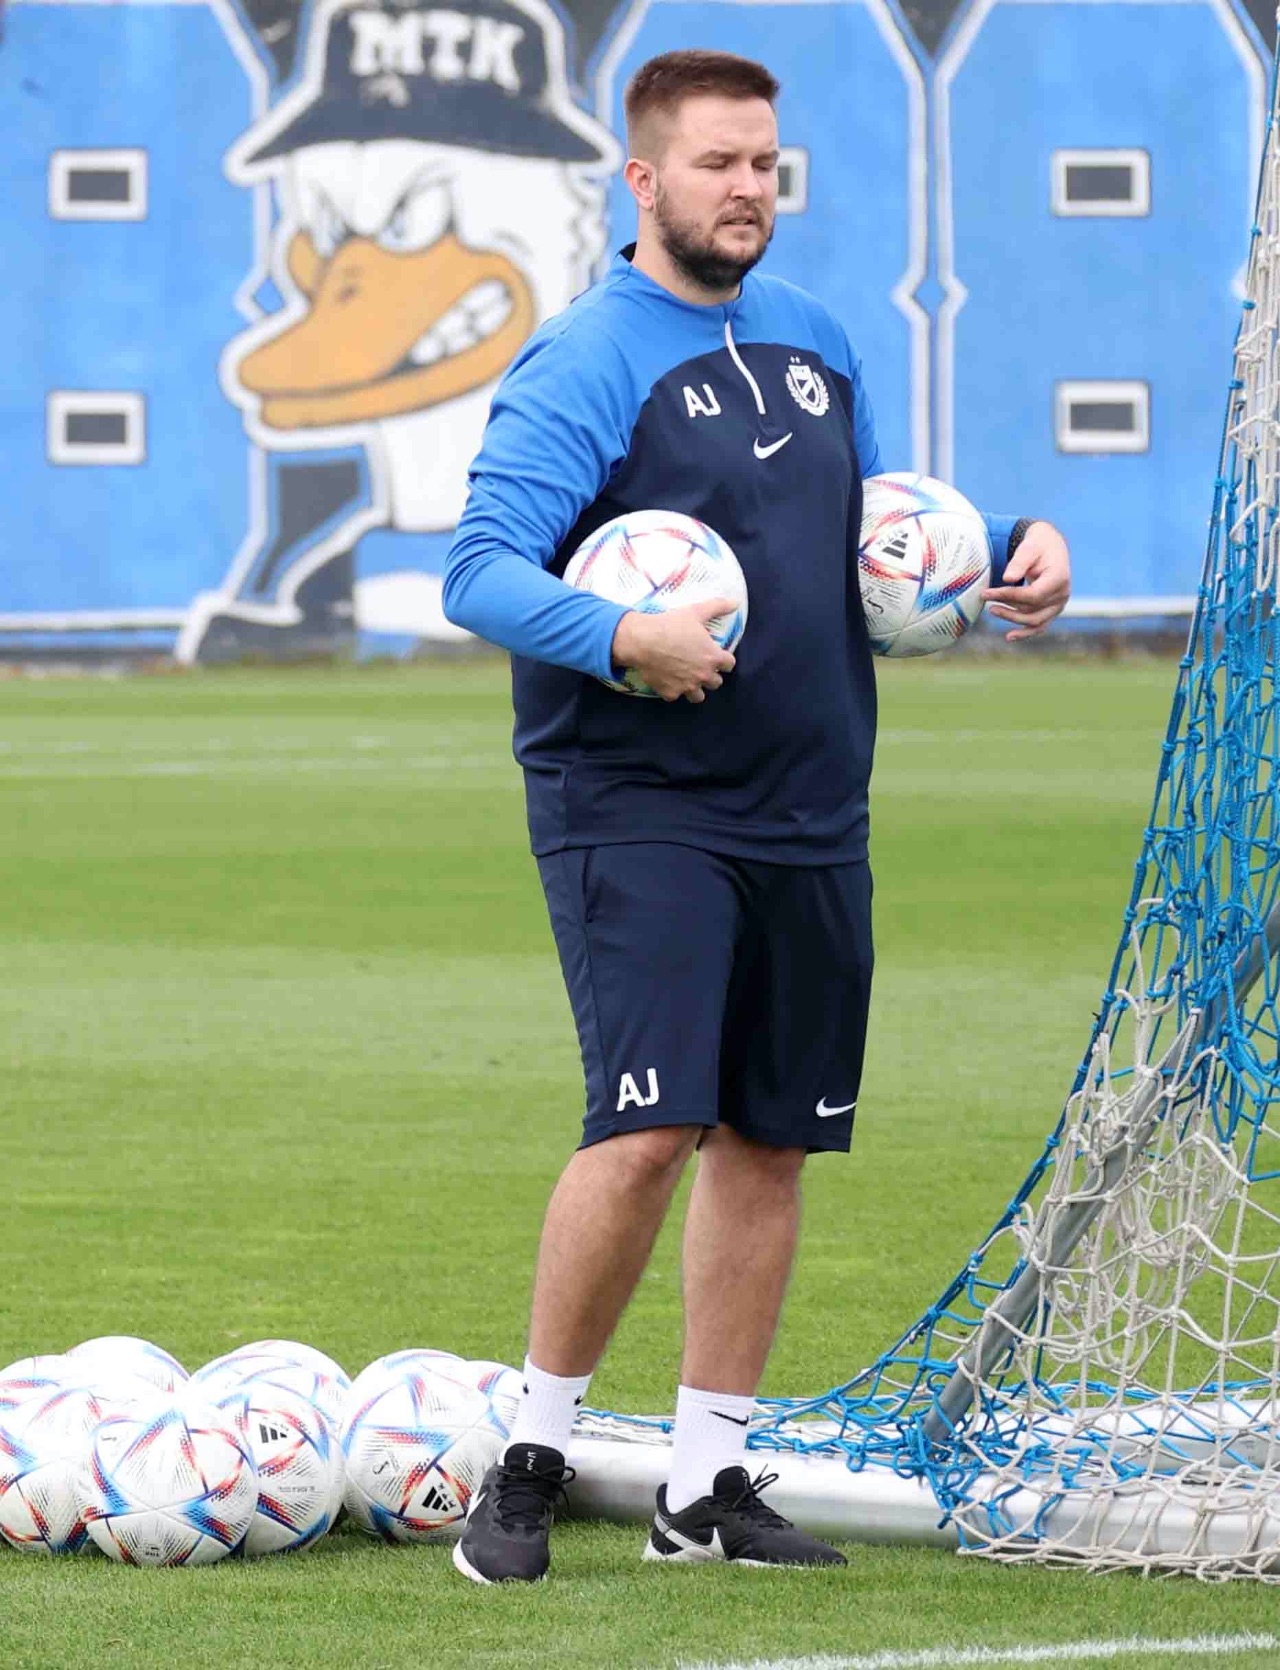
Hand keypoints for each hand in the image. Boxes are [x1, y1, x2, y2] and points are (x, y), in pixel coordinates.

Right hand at [610, 597, 736, 701]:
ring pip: (698, 697)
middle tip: (700, 666)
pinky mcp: (670, 693)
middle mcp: (703, 675)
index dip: (724, 660)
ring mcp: (687, 687)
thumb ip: (717, 607)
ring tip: (688, 680)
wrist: (642, 641)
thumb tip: (735, 602)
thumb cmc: (671, 625)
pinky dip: (673, 690)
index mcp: (713, 657)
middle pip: (716, 683)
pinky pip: (675, 696)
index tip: (716, 656)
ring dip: (696, 689)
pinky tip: (667, 680)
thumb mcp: (696, 612)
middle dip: (710, 675)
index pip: (729, 665)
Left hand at [982, 521, 1070, 641]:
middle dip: (1007, 607)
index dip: (1008, 596)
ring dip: (1012, 619)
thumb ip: (1019, 562)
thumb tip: (1007, 579)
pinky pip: (1040, 626)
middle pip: (1032, 609)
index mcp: (1059, 578)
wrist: (1051, 547)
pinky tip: (1009, 637)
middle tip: (985, 598)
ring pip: (1035, 621)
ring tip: (992, 610)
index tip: (986, 593)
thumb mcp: (1029, 547)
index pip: (1032, 595)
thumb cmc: (1038, 545)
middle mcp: (1062, 594)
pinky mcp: (1052, 610)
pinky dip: (1025, 633)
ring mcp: (1059, 604)